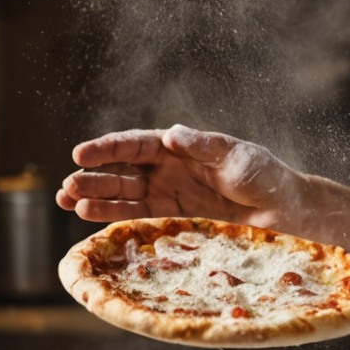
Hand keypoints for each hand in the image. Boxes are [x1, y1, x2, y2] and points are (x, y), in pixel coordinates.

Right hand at [56, 125, 310, 229]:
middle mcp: (169, 168)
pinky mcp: (174, 215)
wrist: (283, 209)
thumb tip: (171, 134)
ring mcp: (169, 192)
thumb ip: (203, 147)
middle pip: (123, 170)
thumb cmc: (264, 175)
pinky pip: (139, 214)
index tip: (81, 153)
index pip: (137, 145)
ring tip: (68, 201)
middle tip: (66, 186)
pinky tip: (90, 215)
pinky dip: (115, 214)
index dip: (108, 149)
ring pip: (125, 193)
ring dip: (96, 196)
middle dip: (94, 177)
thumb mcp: (237, 156)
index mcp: (181, 147)